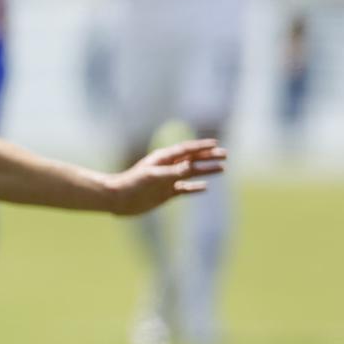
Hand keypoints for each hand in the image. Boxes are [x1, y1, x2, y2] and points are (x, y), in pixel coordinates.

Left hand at [106, 139, 226, 215]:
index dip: (201, 147)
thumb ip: (173, 172)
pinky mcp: (166, 193)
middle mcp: (167, 167)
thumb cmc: (132, 184)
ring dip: (206, 170)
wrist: (118, 199)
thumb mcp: (153, 176)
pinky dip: (195, 188)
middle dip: (208, 157)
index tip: (216, 144)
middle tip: (225, 154)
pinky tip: (205, 187)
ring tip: (223, 168)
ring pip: (191, 173)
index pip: (186, 150)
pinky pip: (184, 189)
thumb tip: (191, 166)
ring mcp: (167, 180)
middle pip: (192, 159)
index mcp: (163, 158)